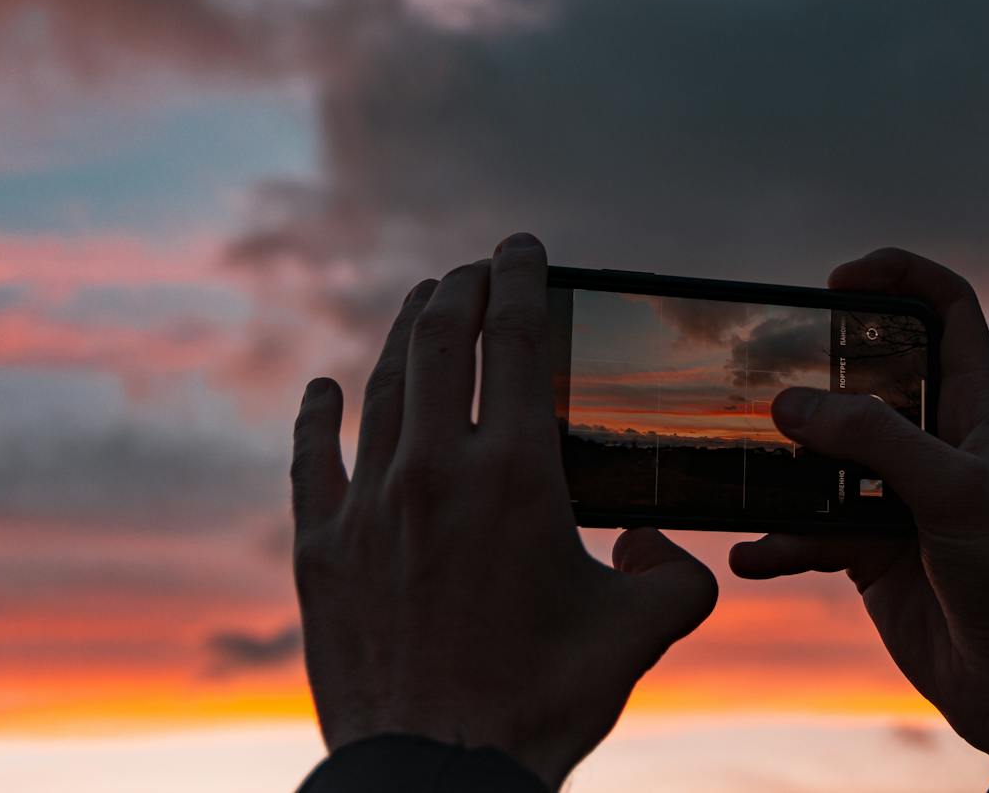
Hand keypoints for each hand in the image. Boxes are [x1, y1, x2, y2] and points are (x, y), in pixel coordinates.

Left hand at [289, 233, 717, 788]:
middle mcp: (435, 470)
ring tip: (421, 303)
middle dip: (461, 289)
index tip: (522, 248)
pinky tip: (320, 390)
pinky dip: (316, 417)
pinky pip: (312, 462)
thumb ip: (676, 574)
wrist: (437, 774)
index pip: (514, 339)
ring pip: (382, 389)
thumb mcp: (642, 631)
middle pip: (440, 342)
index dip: (520, 279)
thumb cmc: (542, 703)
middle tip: (476, 267)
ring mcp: (368, 506)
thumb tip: (659, 545)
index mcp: (515, 473)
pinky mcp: (320, 551)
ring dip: (403, 334)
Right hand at [730, 247, 988, 761]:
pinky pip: (811, 532)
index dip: (900, 277)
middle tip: (764, 367)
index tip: (839, 280)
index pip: (948, 311)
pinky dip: (779, 541)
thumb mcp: (952, 492)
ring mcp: (901, 501)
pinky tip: (753, 556)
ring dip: (784, 464)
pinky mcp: (873, 555)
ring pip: (827, 458)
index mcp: (977, 412)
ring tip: (744, 467)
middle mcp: (937, 447)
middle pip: (870, 379)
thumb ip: (874, 438)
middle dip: (818, 369)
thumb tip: (791, 404)